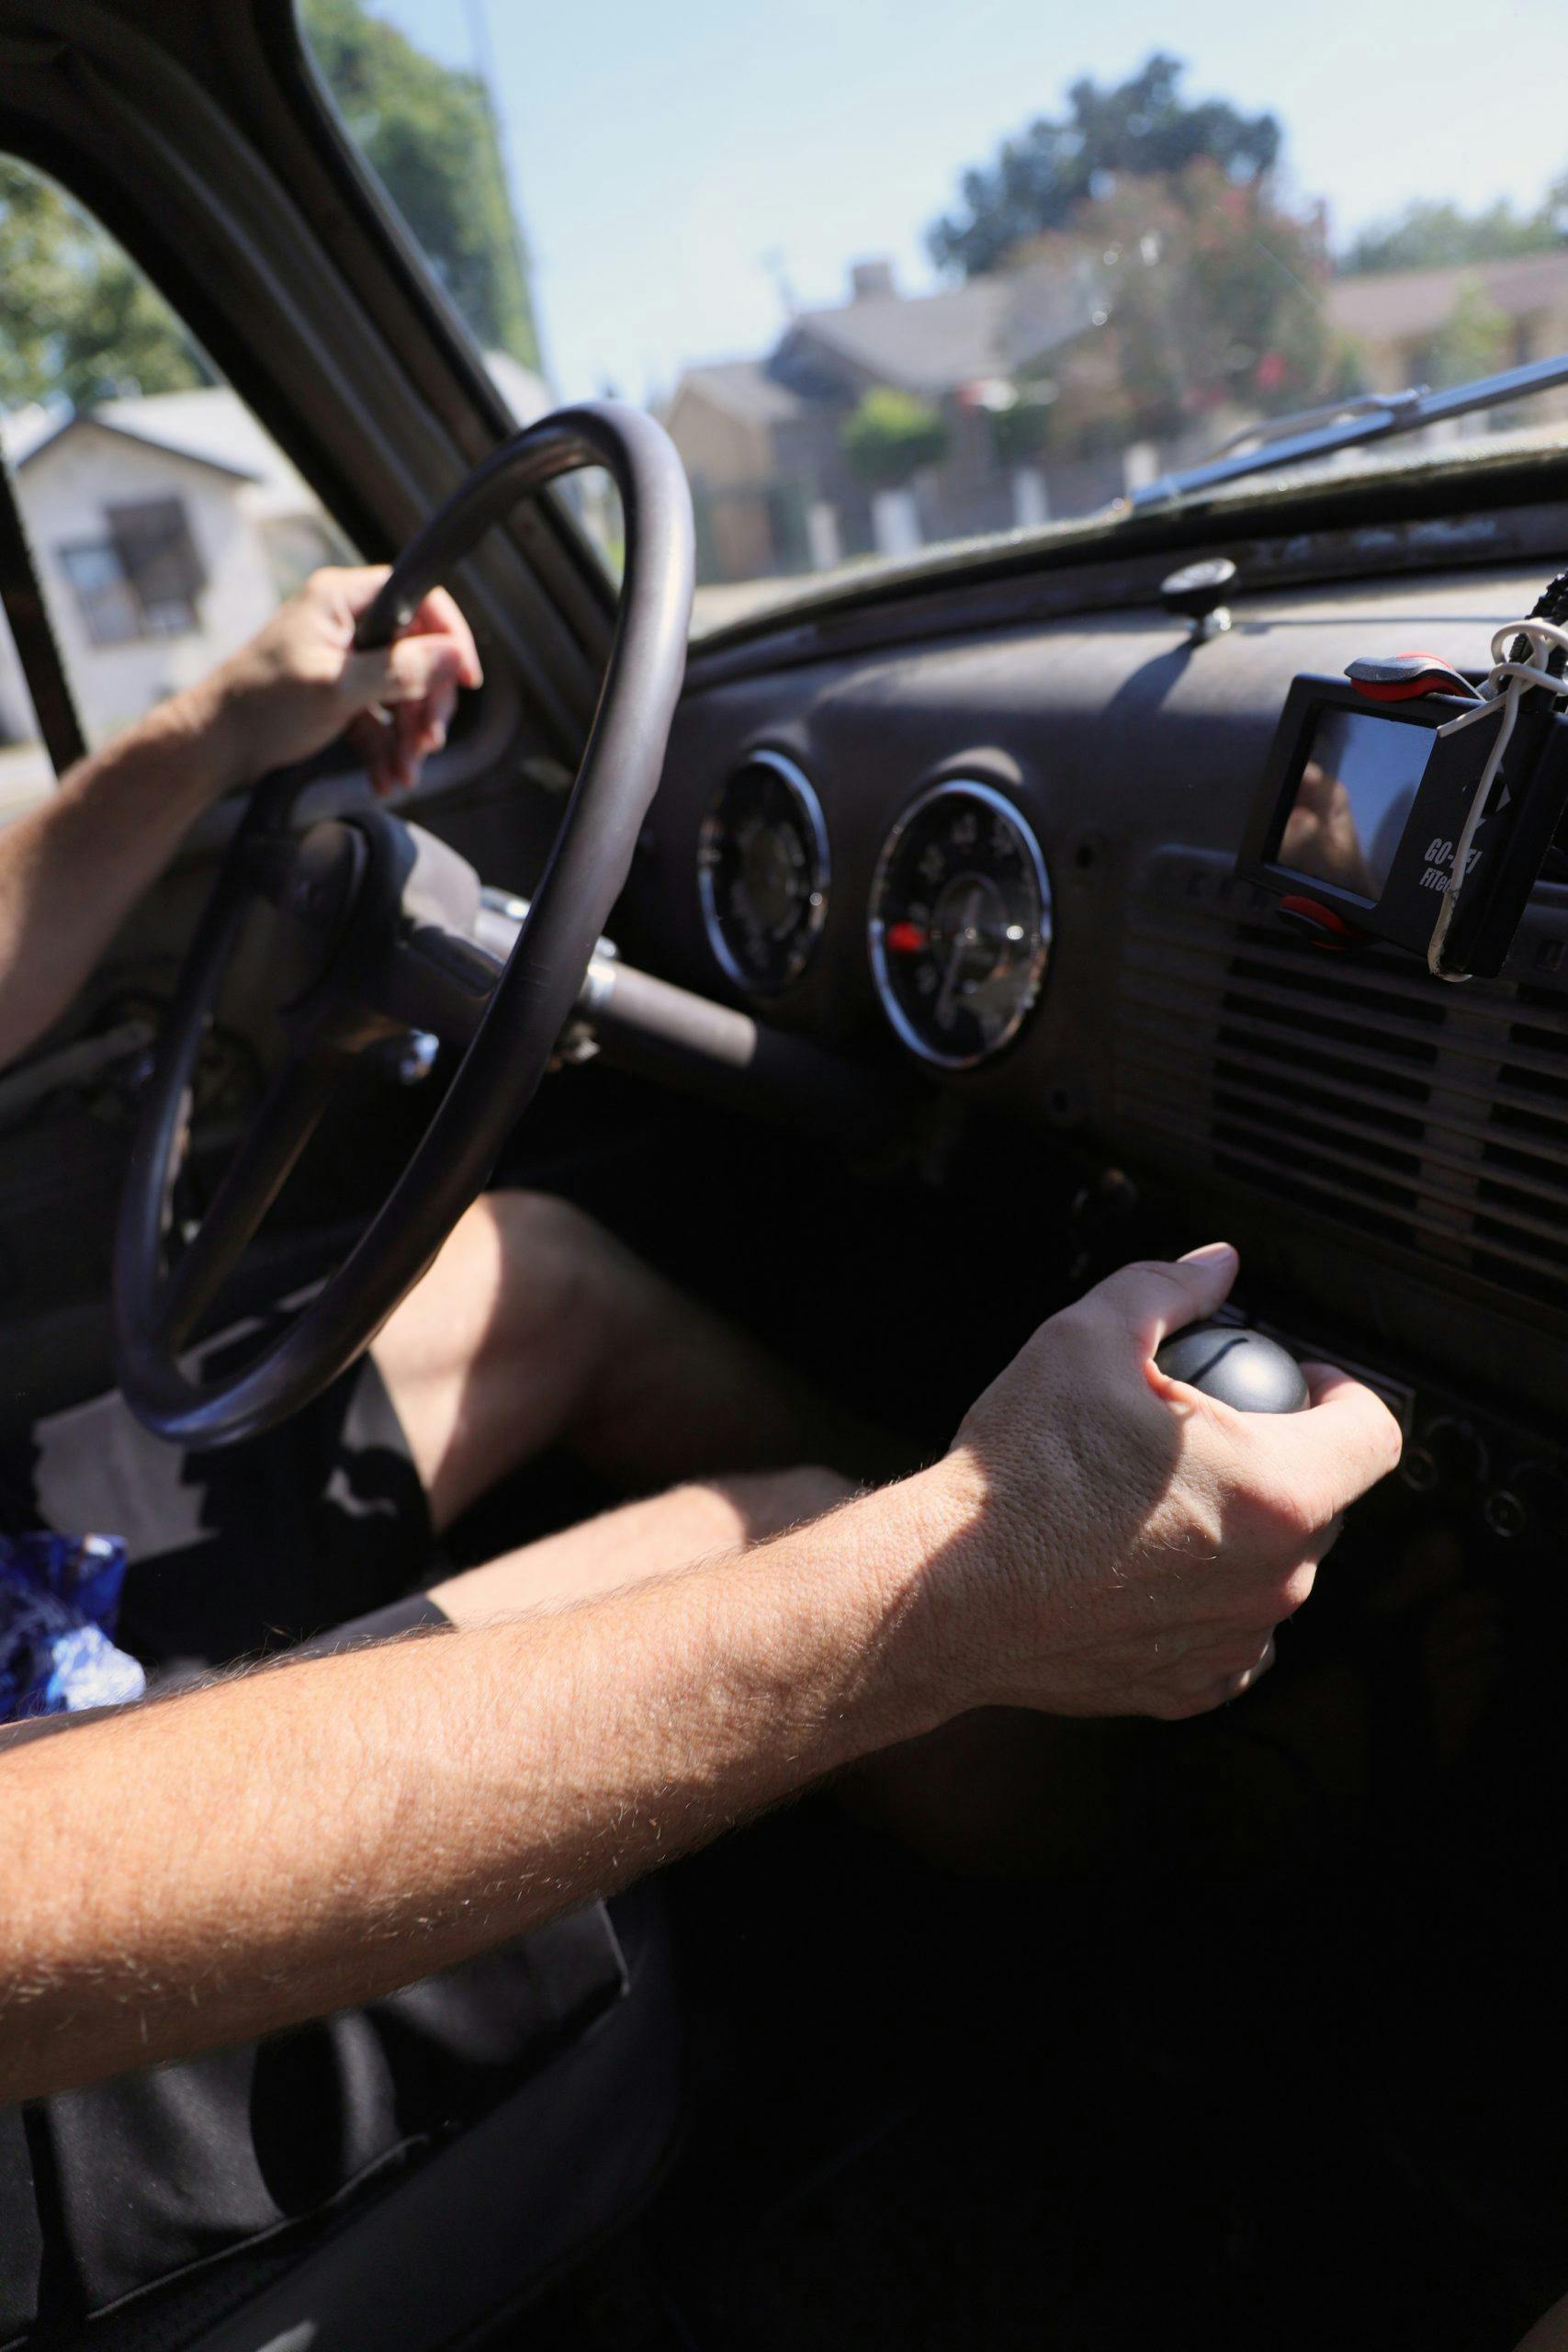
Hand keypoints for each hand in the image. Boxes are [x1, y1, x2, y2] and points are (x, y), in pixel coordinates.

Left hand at [206, 565, 482, 797]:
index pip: (420, 600)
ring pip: (400, 692)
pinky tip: (385, 778)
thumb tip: (453, 657)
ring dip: (408, 737)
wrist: (213, 747)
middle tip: (428, 742)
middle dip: (427, 705)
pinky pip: (378, 718)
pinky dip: (385, 749)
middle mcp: (344, 622)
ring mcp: (340, 659)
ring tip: (404, 773)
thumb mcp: (339, 688)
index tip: (466, 679)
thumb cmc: (261, 708)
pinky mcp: (335, 693)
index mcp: (341, 600)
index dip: (450, 638)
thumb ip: (400, 670)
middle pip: (416, 654)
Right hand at [929, 1244, 1401, 1720]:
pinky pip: (1229, 1631)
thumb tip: (1214, 1268)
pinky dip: (1203, 1596)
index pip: (1374, 1432)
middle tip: (1205, 1431)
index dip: (1343, 1392)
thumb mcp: (1088, 1338)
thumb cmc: (1018, 1475)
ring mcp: (1235, 1639)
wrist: (945, 1592)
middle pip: (1324, 1500)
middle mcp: (1275, 1577)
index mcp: (1278, 1490)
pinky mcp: (1189, 1684)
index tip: (1300, 1381)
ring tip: (1159, 1497)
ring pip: (1275, 1568)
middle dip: (1282, 1457)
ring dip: (1240, 1530)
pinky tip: (1145, 1562)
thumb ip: (1168, 1290)